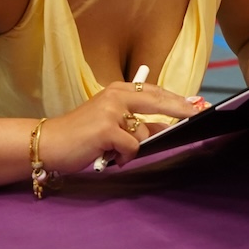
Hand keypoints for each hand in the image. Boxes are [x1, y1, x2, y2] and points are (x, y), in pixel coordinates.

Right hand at [41, 82, 204, 172]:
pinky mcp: (107, 129)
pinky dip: (123, 157)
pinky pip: (132, 147)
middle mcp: (116, 95)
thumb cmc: (80, 136)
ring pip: (143, 133)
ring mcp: (111, 111)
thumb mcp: (110, 124)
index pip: (154, 91)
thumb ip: (135, 124)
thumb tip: (165, 130)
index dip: (176, 99)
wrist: (49, 143)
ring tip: (112, 152)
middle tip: (199, 113)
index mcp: (117, 90)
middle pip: (158, 101)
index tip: (195, 103)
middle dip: (180, 108)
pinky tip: (108, 158)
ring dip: (132, 149)